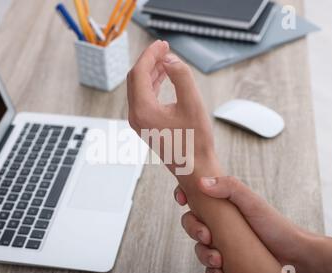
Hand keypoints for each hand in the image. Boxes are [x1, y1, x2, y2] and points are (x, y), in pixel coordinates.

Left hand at [127, 40, 219, 180]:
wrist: (195, 169)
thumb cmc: (196, 141)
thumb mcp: (193, 104)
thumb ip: (181, 77)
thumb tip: (170, 60)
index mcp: (143, 111)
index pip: (139, 73)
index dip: (150, 55)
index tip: (162, 44)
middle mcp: (136, 116)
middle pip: (136, 79)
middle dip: (149, 61)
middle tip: (165, 48)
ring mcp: (139, 122)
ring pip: (139, 88)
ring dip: (151, 71)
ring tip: (166, 58)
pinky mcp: (145, 125)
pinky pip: (144, 98)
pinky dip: (152, 84)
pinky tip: (163, 76)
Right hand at [174, 176, 307, 272]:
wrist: (295, 258)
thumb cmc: (276, 226)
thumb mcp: (252, 202)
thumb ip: (230, 187)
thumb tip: (202, 182)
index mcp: (223, 205)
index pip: (196, 196)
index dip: (184, 196)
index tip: (182, 200)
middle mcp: (221, 223)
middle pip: (192, 223)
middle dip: (193, 230)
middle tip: (206, 236)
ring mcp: (223, 243)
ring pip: (199, 248)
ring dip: (203, 254)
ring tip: (217, 260)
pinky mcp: (228, 263)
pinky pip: (209, 268)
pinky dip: (211, 271)